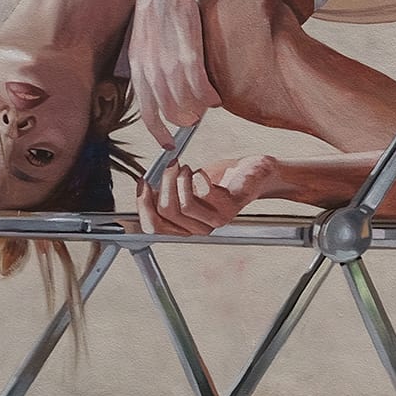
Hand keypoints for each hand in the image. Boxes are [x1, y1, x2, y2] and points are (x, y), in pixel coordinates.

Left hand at [129, 0, 220, 145]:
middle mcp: (150, 68)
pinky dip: (209, 96)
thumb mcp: (144, 40)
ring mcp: (168, 60)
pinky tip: (216, 97)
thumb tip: (163, 88)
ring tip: (208, 106)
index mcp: (138, 67)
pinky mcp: (187, 49)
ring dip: (200, 110)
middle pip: (170, 112)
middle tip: (197, 119)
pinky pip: (200, 86)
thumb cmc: (156, 6)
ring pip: (186, 103)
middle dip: (185, 121)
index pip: (147, 113)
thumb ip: (151, 65)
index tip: (169, 145)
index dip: (159, 133)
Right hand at [137, 152, 279, 236]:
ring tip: (185, 167)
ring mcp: (216, 220)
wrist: (254, 174)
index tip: (143, 182)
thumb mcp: (185, 187)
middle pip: (165, 214)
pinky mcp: (231, 206)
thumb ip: (166, 192)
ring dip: (179, 180)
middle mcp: (199, 228)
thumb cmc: (218, 180)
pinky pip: (205, 193)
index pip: (152, 228)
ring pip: (183, 206)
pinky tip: (202, 172)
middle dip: (162, 185)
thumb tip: (142, 188)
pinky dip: (199, 177)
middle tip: (169, 166)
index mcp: (185, 227)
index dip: (143, 205)